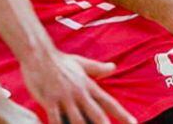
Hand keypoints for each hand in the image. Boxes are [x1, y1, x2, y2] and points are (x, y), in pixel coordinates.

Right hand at [19, 49, 134, 123]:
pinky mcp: (50, 101)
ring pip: (78, 121)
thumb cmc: (60, 60)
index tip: (133, 123)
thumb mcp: (81, 63)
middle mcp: (79, 93)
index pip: (109, 102)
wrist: (38, 54)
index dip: (122, 114)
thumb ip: (97, 68)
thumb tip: (113, 67)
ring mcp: (65, 98)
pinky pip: (56, 120)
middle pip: (97, 115)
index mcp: (88, 85)